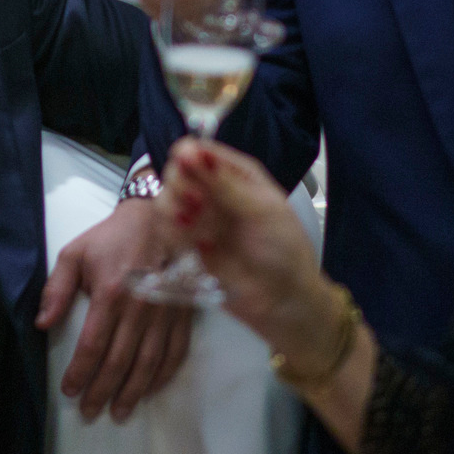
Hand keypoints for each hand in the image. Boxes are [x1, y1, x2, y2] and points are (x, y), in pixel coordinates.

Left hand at [37, 197, 194, 422]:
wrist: (161, 216)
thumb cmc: (114, 237)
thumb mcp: (76, 253)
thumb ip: (56, 289)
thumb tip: (42, 324)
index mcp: (110, 293)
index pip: (92, 345)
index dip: (80, 373)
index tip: (69, 391)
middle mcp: (140, 307)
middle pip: (119, 362)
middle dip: (102, 391)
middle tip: (90, 411)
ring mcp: (165, 313)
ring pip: (148, 364)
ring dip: (133, 392)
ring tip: (118, 412)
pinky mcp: (183, 313)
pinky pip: (175, 353)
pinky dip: (162, 376)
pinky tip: (149, 389)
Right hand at [159, 139, 327, 356]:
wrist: (284, 301)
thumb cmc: (284, 251)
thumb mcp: (261, 212)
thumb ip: (226, 184)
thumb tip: (193, 152)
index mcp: (239, 176)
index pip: (204, 152)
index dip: (189, 154)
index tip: (183, 161)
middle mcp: (217, 193)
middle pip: (179, 173)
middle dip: (179, 184)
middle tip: (194, 202)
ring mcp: (202, 220)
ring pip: (168, 201)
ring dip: (174, 209)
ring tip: (193, 224)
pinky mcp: (191, 247)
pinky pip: (168, 232)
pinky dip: (173, 234)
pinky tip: (193, 244)